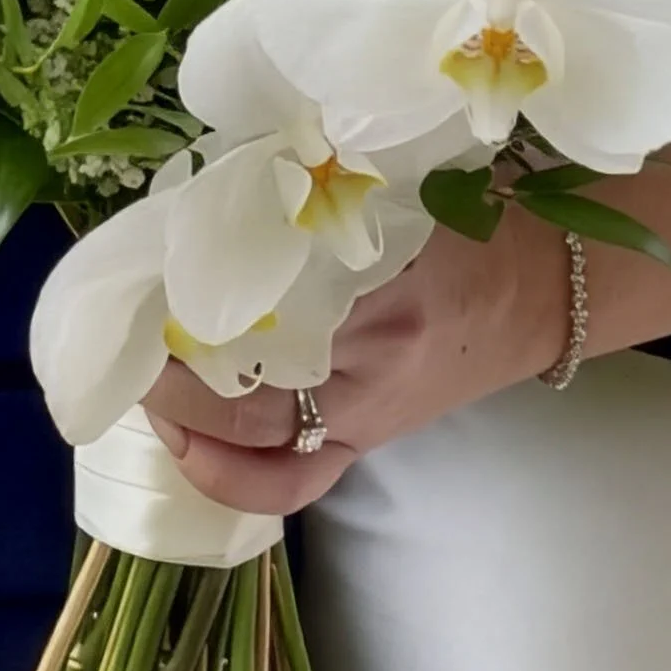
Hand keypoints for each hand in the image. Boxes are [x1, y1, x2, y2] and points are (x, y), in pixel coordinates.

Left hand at [144, 210, 570, 520]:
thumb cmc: (470, 222)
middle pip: (251, 383)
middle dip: (173, 367)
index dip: (198, 290)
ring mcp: (370, 411)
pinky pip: (292, 481)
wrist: (545, 288)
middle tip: (126, 332)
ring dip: (187, 417)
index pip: (270, 291)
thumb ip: (312, 195)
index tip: (147, 267)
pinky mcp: (370, 440)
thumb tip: (216, 189)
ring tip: (142, 382)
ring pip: (259, 439)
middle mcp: (374, 356)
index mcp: (384, 277)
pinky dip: (229, 475)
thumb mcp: (398, 190)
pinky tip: (186, 444)